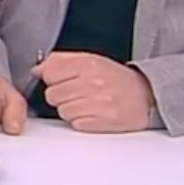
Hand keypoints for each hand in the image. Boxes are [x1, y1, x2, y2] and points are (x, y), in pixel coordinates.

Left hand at [34, 52, 156, 132]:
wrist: (146, 96)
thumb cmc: (115, 78)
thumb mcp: (90, 60)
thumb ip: (61, 61)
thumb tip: (37, 69)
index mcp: (88, 64)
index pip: (50, 72)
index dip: (52, 78)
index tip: (61, 79)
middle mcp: (93, 83)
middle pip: (53, 94)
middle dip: (61, 95)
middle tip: (76, 93)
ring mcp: (98, 104)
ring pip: (62, 111)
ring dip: (70, 109)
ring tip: (86, 103)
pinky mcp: (103, 122)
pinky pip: (76, 124)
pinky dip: (81, 121)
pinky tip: (92, 113)